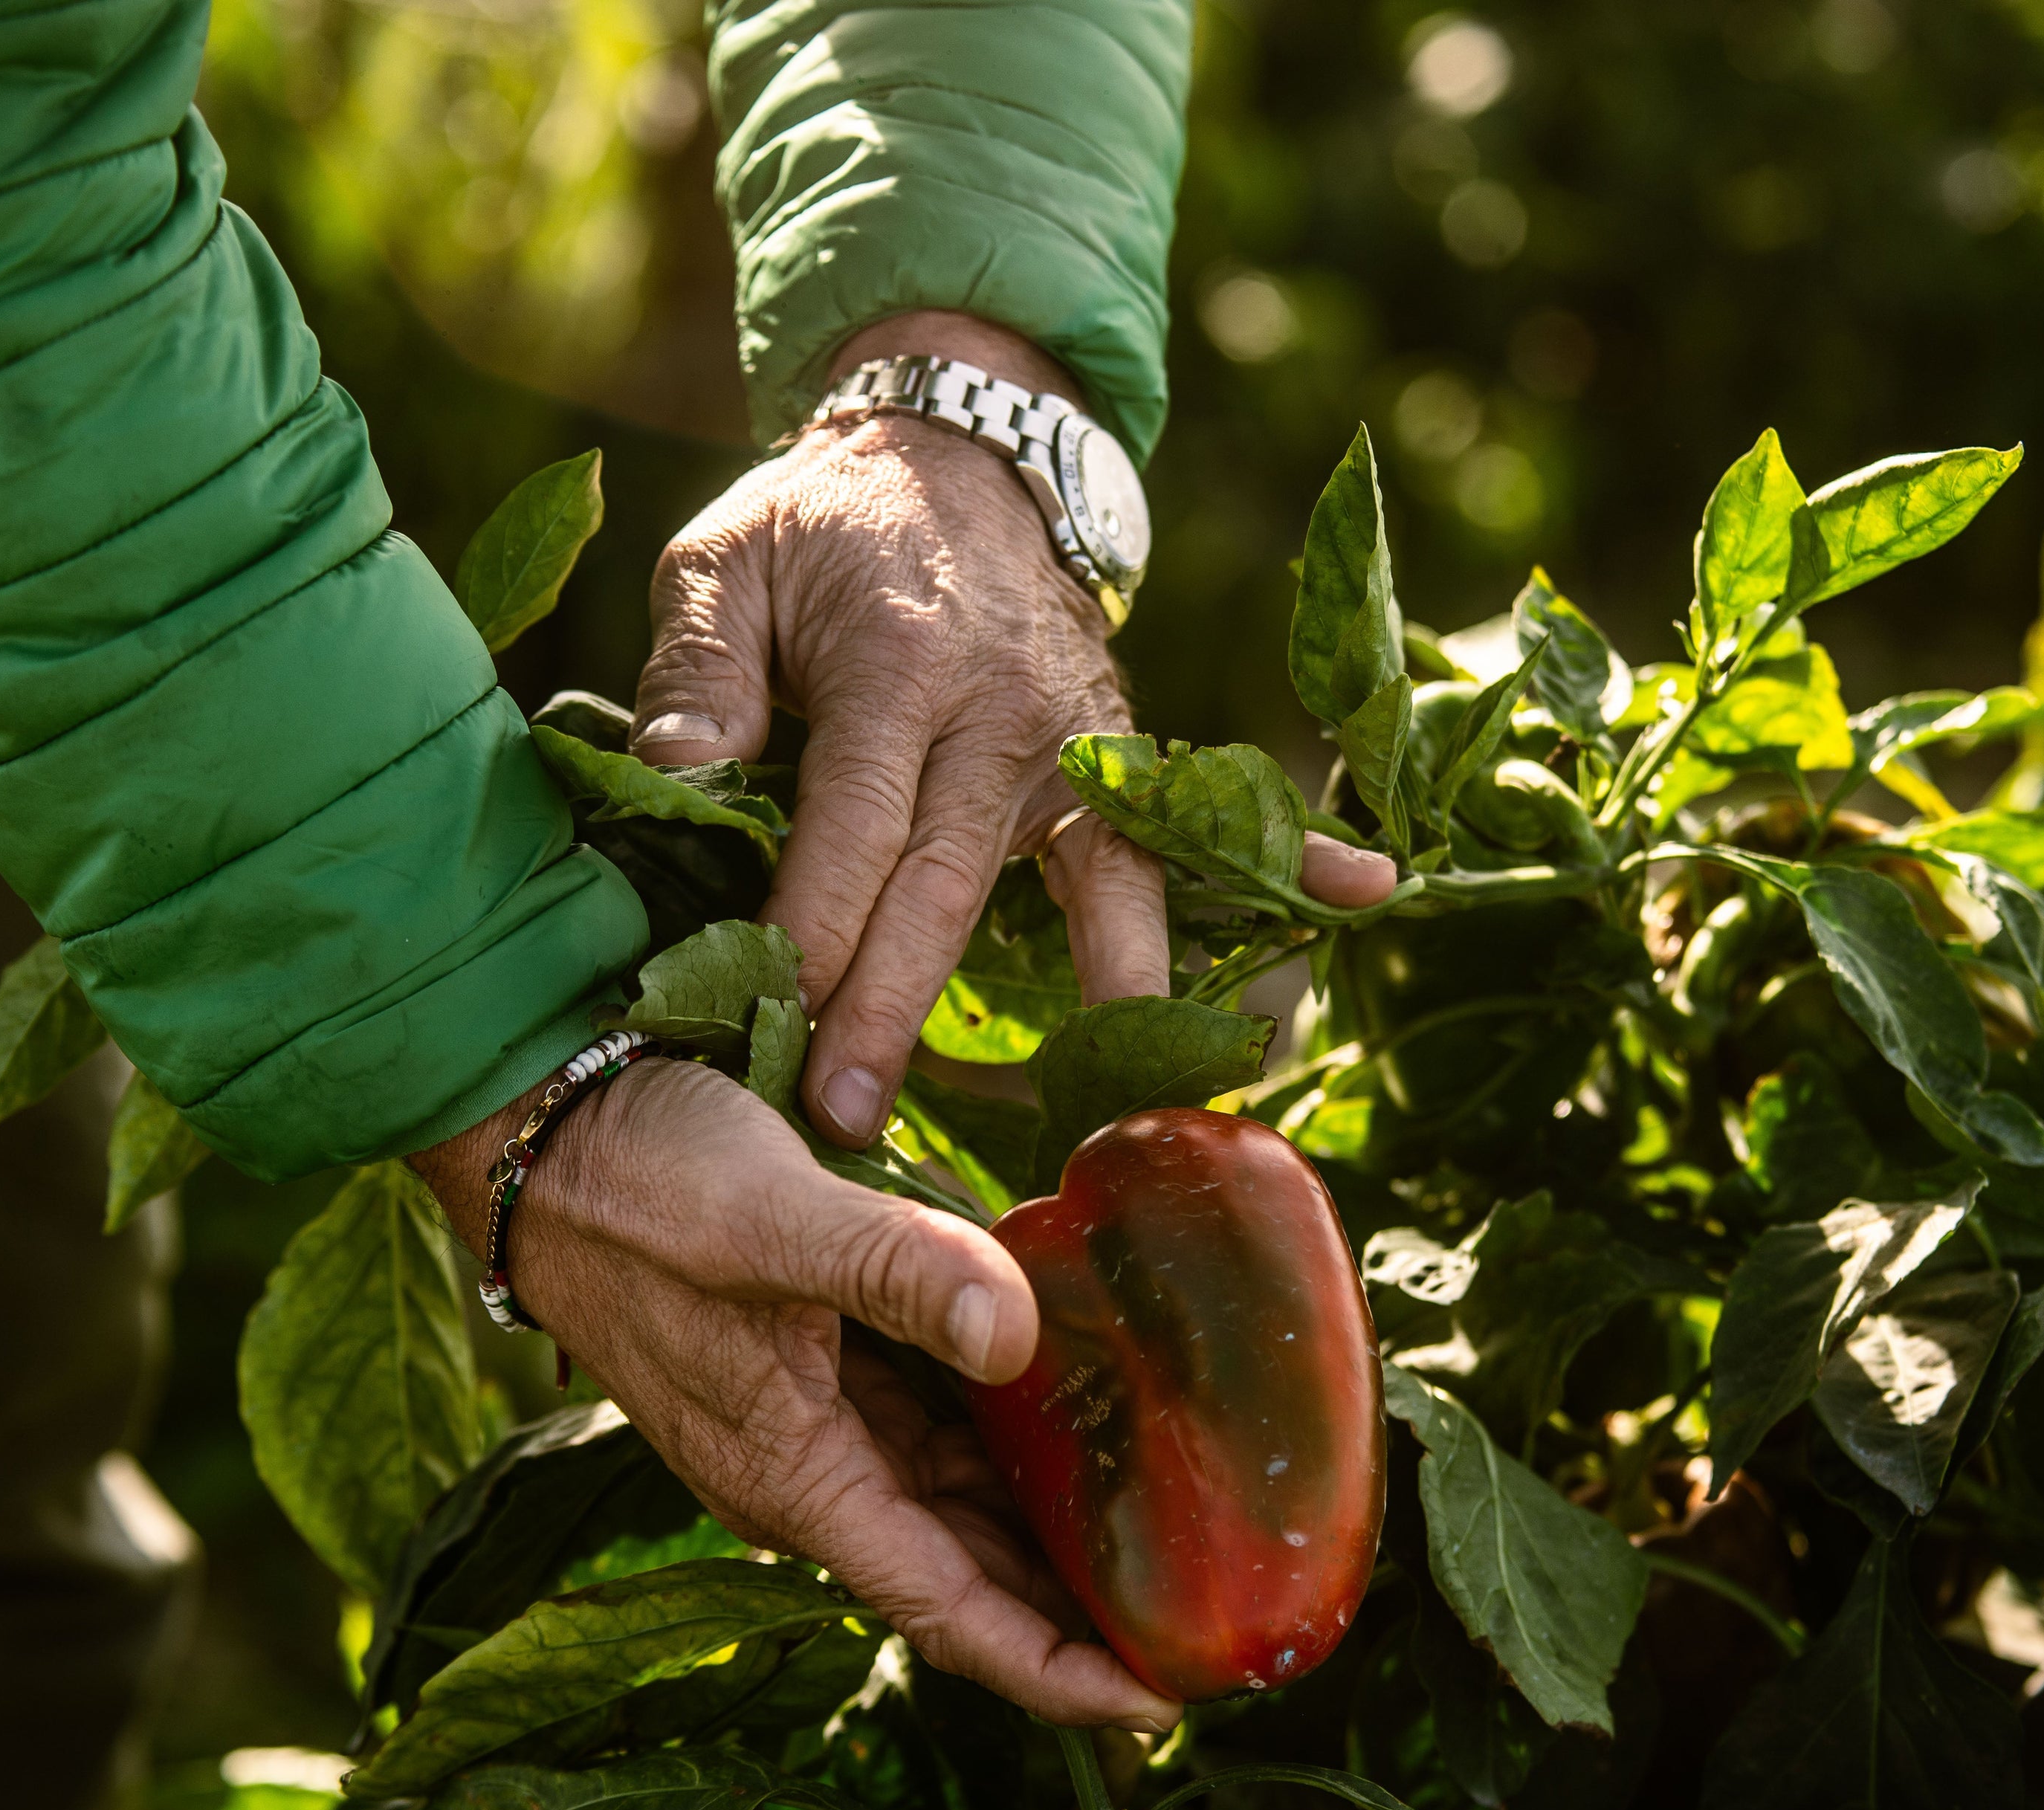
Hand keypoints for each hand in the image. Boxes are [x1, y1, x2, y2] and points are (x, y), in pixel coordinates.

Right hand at [411, 1056, 1184, 1730]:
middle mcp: (812, 1471)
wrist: (544, 1135)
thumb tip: (1013, 1331)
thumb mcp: (771, 1217)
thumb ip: (895, 1269)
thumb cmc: (644, 1181)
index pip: (949, 1608)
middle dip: (1077, 1610)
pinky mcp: (823, 1363)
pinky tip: (1087, 1421)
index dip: (1057, 1666)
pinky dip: (1009, 1440)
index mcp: (796, 1475)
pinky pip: (936, 1429)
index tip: (1164, 1702)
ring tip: (1176, 1542)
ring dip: (1053, 1528)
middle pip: (970, 1573)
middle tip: (1205, 1620)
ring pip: (959, 1502)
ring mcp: (816, 1421)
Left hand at [631, 309, 1392, 1149]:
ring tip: (1096, 1118)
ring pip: (1097, 887)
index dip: (810, 933)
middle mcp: (1006, 713)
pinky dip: (1295, 858)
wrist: (953, 454)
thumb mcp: (726, 564)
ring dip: (1096, 1007)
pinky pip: (1205, 828)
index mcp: (900, 666)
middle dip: (896, 1009)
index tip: (765, 1031)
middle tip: (844, 1122)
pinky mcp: (1131, 755)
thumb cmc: (822, 528)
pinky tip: (1368, 895)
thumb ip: (697, 674)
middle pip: (951, 882)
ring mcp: (1086, 738)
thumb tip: (676, 779)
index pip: (854, 827)